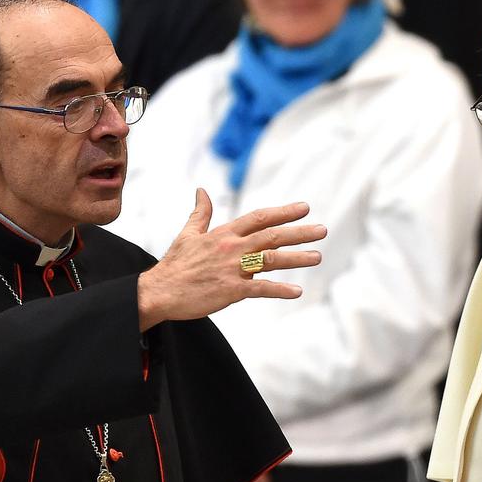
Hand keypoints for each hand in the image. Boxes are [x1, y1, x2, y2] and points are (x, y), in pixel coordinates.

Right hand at [137, 189, 325, 328]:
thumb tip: (202, 190)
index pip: (260, 218)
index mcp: (224, 233)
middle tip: (322, 230)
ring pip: (271, 259)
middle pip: (272, 236)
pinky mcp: (230, 290)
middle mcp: (231, 248)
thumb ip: (201, 212)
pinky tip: (297, 291)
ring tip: (317, 257)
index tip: (304, 208)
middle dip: (300, 232)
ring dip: (296, 258)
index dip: (283, 212)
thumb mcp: (188, 234)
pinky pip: (260, 289)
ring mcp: (232, 269)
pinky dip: (279, 290)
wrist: (159, 291)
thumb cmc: (175, 264)